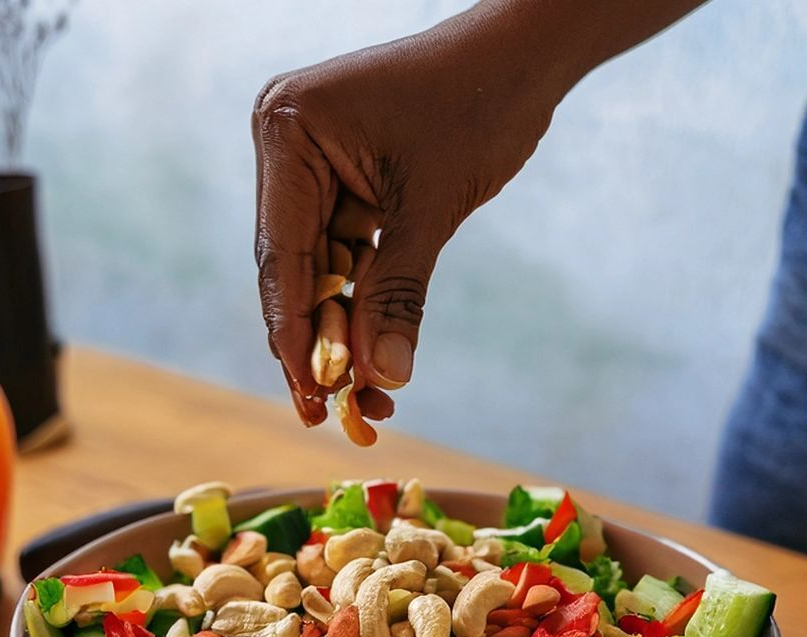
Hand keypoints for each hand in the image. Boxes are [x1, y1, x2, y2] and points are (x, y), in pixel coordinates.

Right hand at [252, 0, 705, 433]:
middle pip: (292, 273)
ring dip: (346, 335)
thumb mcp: (432, 206)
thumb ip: (398, 293)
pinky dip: (364, 304)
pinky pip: (344, 259)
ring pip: (319, 275)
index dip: (294, 337)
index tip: (311, 399)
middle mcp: (287, 150)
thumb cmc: (480, 102)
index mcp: (288, 135)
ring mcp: (311, 167)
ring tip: (369, 399)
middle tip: (333, 414)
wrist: (525, 53)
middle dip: (321, 344)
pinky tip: (377, 356)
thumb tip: (382, 377)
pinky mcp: (341, 184)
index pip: (280, 258)